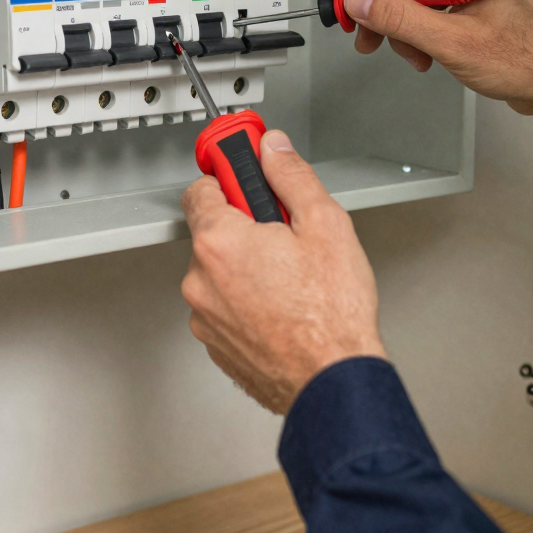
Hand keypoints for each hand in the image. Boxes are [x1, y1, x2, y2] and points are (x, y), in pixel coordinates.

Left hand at [181, 131, 384, 414]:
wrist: (332, 382)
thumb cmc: (331, 315)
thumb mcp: (326, 224)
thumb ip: (291, 177)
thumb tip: (273, 150)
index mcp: (220, 242)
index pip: (201, 187)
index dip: (228, 177)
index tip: (243, 172)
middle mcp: (201, 280)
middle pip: (214, 233)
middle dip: (246, 228)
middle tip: (287, 239)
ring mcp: (205, 317)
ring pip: (221, 274)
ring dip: (247, 270)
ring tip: (291, 282)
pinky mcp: (216, 345)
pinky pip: (226, 309)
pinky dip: (247, 304)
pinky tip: (283, 308)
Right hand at [325, 0, 532, 137]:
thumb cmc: (527, 59)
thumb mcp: (453, 41)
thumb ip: (401, 18)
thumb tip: (360, 0)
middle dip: (379, 6)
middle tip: (357, 30)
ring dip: (399, 26)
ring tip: (403, 53)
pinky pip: (426, 6)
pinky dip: (416, 31)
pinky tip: (421, 54)